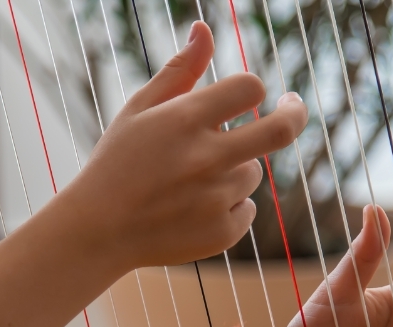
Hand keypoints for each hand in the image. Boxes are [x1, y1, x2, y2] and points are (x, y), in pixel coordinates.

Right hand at [64, 21, 307, 269]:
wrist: (97, 231)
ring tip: (192, 181)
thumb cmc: (117, 162)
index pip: (250, 88)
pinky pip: (247, 210)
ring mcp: (216, 197)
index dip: (253, 90)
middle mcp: (206, 157)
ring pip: (253, 173)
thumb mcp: (139, 110)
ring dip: (235, 169)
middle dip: (294, 113)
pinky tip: (193, 209)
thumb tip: (204, 29)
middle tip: (291, 107)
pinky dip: (228, 206)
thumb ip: (179, 70)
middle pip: (280, 130)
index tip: (257, 96)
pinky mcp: (221, 232)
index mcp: (185, 120)